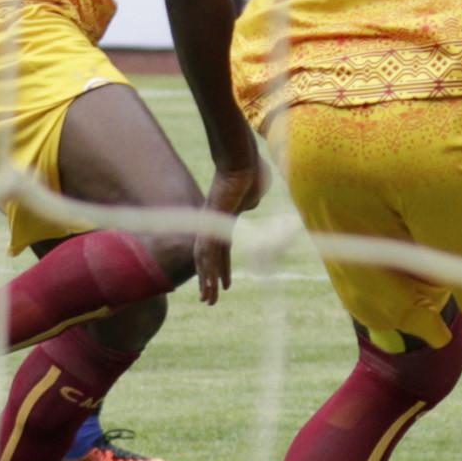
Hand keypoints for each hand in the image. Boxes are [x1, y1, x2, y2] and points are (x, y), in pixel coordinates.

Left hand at [194, 159, 266, 304]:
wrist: (241, 159)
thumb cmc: (251, 169)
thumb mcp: (255, 192)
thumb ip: (251, 201)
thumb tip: (249, 205)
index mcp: (225, 218)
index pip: (223, 248)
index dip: (223, 267)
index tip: (225, 283)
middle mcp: (213, 223)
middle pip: (209, 258)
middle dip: (209, 280)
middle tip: (207, 299)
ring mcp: (210, 224)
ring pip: (206, 259)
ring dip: (206, 281)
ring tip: (207, 301)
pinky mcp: (212, 223)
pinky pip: (209, 251)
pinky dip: (209, 270)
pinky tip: (208, 284)